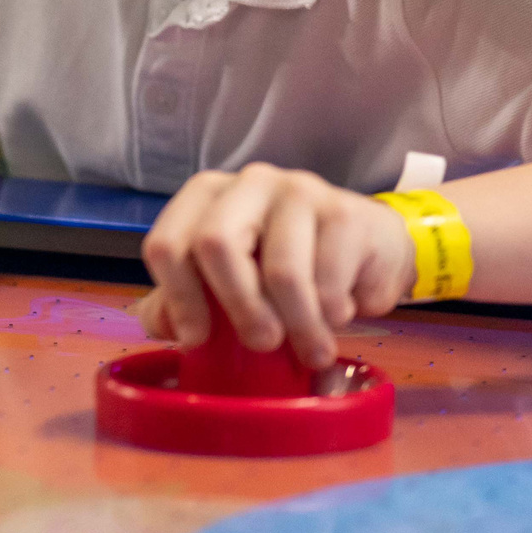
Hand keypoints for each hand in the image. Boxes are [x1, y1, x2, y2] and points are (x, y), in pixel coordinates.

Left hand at [133, 164, 416, 370]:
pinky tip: (337, 315)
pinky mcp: (345, 212)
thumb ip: (184, 300)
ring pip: (281, 273)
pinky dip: (332, 315)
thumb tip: (162, 324)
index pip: (167, 244)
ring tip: (311, 350)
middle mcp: (248, 183)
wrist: (369, 248)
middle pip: (216, 243)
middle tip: (262, 344)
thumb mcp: (231, 281)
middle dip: (237, 306)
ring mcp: (299, 191)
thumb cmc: (288, 265)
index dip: (179, 298)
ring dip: (297, 326)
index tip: (197, 339)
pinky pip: (329, 282)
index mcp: (206, 196)